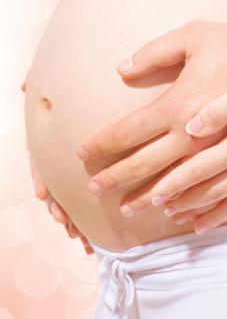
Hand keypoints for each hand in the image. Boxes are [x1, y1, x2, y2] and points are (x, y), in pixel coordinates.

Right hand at [23, 77, 92, 254]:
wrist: (106, 83)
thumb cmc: (85, 82)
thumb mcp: (69, 82)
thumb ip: (46, 85)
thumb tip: (25, 86)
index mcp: (59, 138)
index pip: (45, 159)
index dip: (43, 176)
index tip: (45, 194)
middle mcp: (69, 155)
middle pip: (60, 183)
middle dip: (61, 205)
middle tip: (65, 221)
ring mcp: (86, 166)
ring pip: (77, 196)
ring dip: (76, 216)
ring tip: (79, 235)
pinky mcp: (109, 172)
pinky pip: (99, 198)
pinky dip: (93, 217)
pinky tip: (93, 236)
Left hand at [77, 21, 226, 214]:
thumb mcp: (201, 37)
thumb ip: (160, 56)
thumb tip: (124, 73)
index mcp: (189, 108)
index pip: (135, 133)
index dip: (106, 145)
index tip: (83, 157)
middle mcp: (211, 144)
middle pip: (161, 170)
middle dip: (131, 184)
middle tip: (111, 200)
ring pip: (204, 193)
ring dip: (179, 205)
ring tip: (161, 214)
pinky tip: (224, 229)